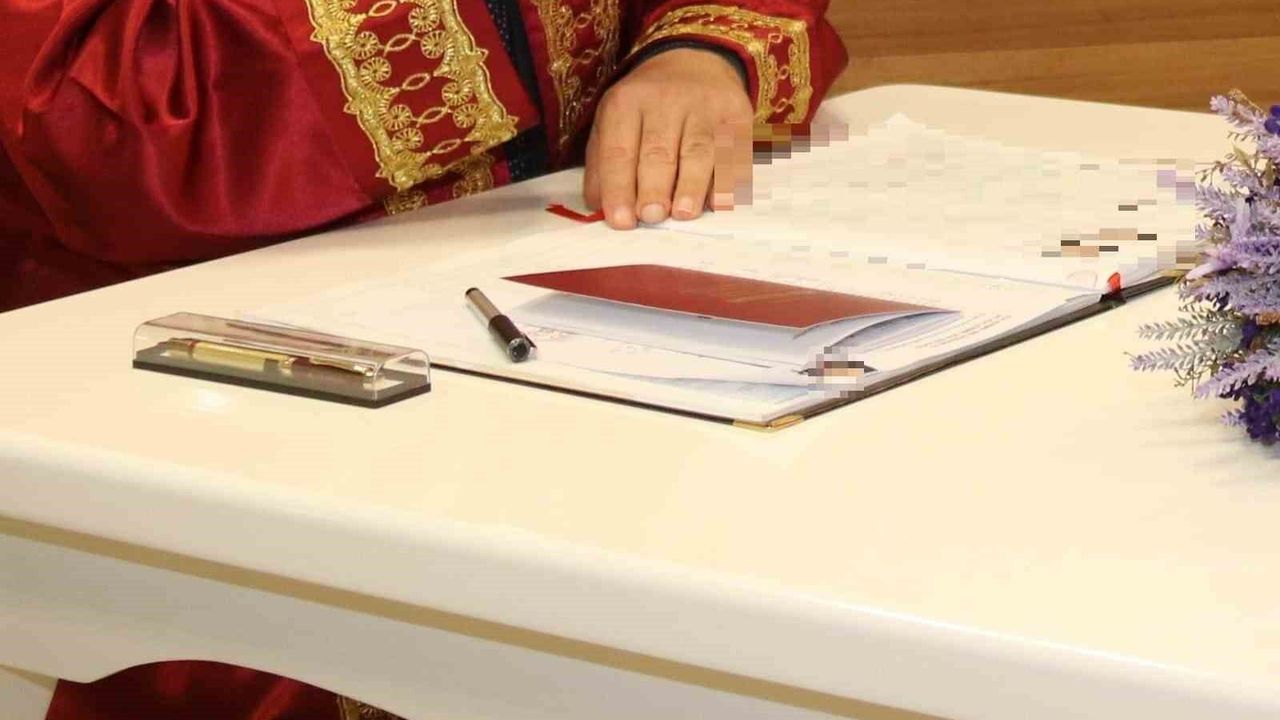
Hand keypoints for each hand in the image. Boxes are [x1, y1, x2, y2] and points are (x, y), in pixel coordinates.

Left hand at [583, 47, 753, 229]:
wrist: (694, 62)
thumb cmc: (647, 108)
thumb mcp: (612, 122)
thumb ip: (602, 165)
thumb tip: (599, 210)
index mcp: (626, 103)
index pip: (619, 151)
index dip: (619, 188)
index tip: (621, 221)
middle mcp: (665, 100)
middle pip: (658, 151)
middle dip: (653, 188)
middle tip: (651, 216)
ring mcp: (704, 107)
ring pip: (698, 151)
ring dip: (690, 186)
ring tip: (682, 213)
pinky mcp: (736, 115)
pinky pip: (731, 152)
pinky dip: (724, 180)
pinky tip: (716, 202)